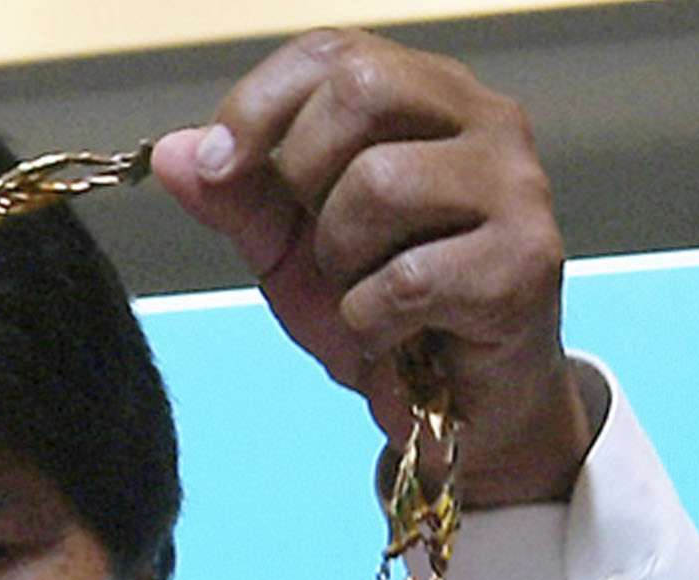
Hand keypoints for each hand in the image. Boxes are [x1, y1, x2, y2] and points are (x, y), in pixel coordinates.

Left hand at [157, 29, 591, 507]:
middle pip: (361, 91)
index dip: (258, 102)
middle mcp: (485, 123)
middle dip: (303, 176)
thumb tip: (172, 151)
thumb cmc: (387, 311)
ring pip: (379, 183)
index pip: (333, 52)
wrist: (458, 407)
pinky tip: (396, 337)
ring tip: (365, 293)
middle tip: (318, 243)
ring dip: (340, 260)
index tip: (215, 166)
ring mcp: (515, 187)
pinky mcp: (526, 262)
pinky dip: (373, 323)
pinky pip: (406, 279)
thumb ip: (238, 197)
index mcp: (428, 100)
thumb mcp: (292, 249)